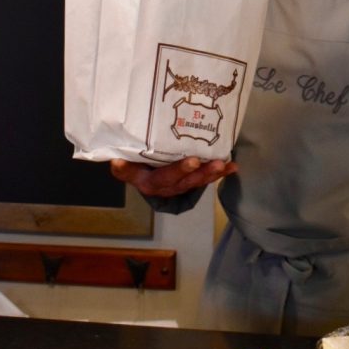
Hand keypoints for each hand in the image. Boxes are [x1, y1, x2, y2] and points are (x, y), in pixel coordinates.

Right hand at [110, 156, 237, 198]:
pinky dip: (221, 173)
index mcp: (150, 184)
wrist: (143, 175)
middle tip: (208, 161)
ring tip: (224, 164)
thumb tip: (115, 161)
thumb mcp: (125, 168)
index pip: (162, 179)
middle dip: (197, 172)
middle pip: (183, 181)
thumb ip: (123, 168)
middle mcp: (167, 187)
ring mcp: (181, 185)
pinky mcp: (192, 180)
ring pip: (198, 181)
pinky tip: (233, 167)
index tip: (191, 161)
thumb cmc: (134, 166)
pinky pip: (207, 178)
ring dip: (212, 173)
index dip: (177, 170)